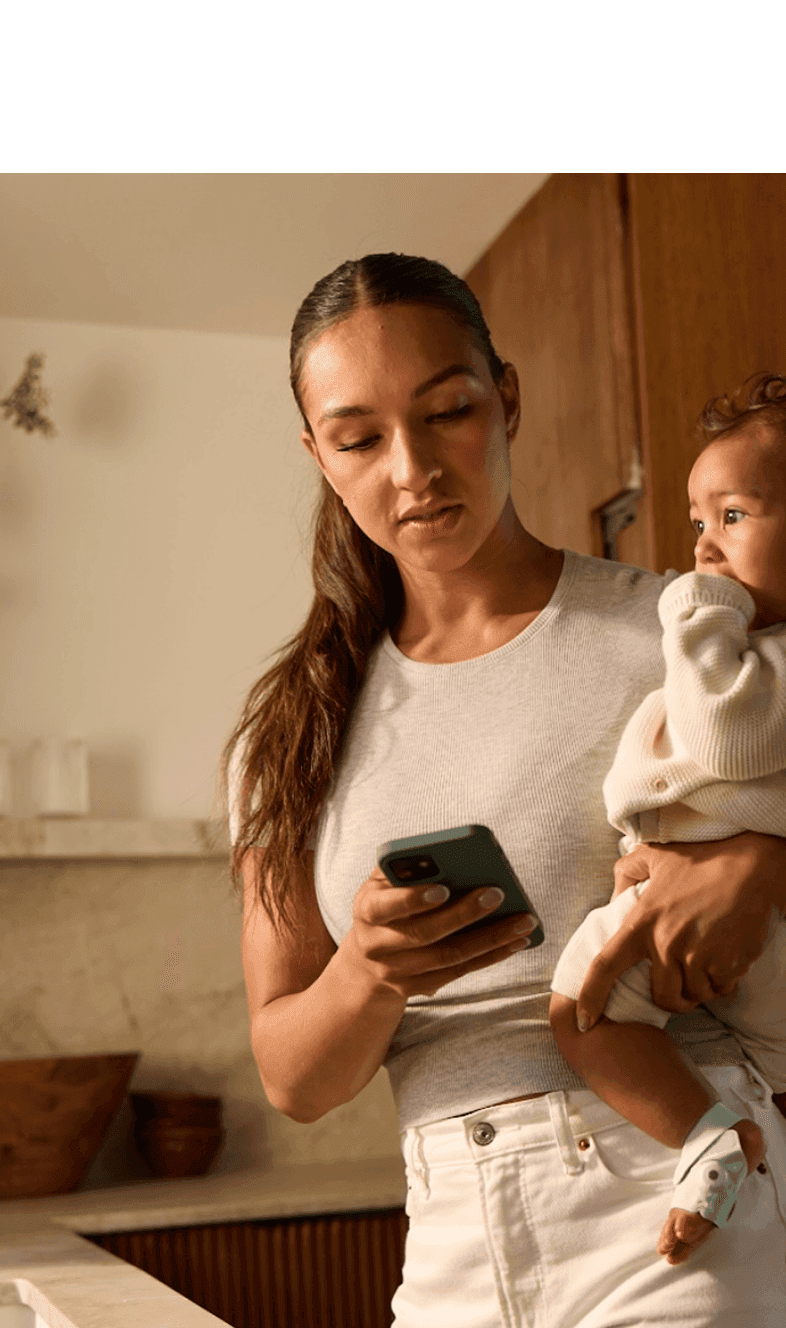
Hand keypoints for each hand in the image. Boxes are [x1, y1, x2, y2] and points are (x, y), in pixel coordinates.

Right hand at [344, 868, 538, 998]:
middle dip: (465, 914)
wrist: (366, 961)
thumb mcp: (383, 883)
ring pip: (448, 957)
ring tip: (523, 921)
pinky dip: (490, 957)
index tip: (444, 888)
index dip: (414, 899)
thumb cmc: (386, 904)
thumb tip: (447, 855)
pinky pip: (459, 973)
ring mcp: (396, 972)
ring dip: (490, 939)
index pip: (387, 906)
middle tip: (498, 894)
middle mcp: (376, 945)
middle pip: (425, 933)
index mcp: (366, 910)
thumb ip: (407, 867)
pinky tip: (516, 941)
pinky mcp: (416, 989)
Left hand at [576, 833, 775, 1031]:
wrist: (750, 867)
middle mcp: (665, 945)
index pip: (605, 967)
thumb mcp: (655, 854)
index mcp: (641, 923)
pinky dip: (723, 981)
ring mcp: (697, 957)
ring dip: (700, 987)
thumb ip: (627, 871)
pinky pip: (721, 989)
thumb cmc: (702, 858)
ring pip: (694, 996)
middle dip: (671, 996)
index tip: (582, 1021)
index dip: (590, 997)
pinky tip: (726, 958)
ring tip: (707, 961)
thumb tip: (615, 895)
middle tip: (681, 980)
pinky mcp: (726, 965)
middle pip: (662, 997)